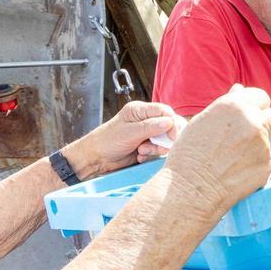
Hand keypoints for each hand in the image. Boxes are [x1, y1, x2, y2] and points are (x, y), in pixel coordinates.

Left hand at [63, 101, 184, 178]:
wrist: (96, 159)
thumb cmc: (107, 141)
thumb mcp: (129, 133)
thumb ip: (150, 126)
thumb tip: (170, 122)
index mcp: (139, 110)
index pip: (164, 111)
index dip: (173, 123)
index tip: (174, 136)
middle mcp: (145, 120)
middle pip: (168, 125)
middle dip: (166, 137)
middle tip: (162, 146)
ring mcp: (146, 133)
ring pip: (164, 139)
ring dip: (157, 148)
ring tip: (143, 151)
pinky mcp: (147, 145)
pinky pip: (158, 149)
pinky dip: (152, 154)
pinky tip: (140, 156)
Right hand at [162, 86, 270, 212]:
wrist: (190, 189)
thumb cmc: (189, 154)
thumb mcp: (202, 121)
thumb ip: (227, 105)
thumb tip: (240, 90)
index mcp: (235, 106)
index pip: (261, 97)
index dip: (256, 107)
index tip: (251, 115)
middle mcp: (253, 121)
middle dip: (269, 123)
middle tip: (254, 134)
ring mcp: (263, 144)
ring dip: (260, 144)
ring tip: (234, 157)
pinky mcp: (267, 165)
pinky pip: (267, 160)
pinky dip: (256, 163)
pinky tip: (237, 170)